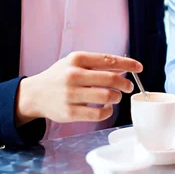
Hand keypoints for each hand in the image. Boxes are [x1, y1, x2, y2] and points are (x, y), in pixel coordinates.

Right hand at [16, 52, 142, 125]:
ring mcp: (71, 95)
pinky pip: (98, 114)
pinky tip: (107, 108)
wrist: (35, 94)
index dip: (128, 64)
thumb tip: (124, 67)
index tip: (139, 68)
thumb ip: (97, 64)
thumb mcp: (75, 62)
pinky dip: (108, 111)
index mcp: (77, 59)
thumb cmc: (60, 76)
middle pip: (111, 79)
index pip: (109, 60)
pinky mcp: (69, 113)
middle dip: (125, 83)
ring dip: (117, 97)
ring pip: (107, 97)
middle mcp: (73, 75)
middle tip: (128, 86)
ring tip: (115, 97)